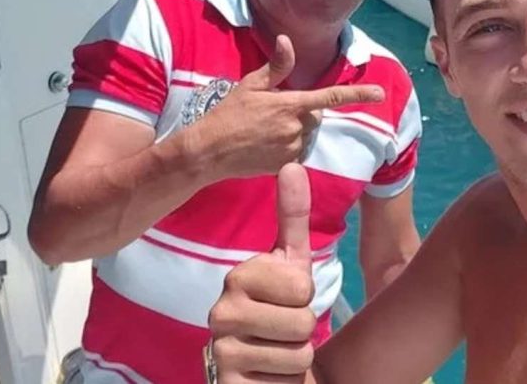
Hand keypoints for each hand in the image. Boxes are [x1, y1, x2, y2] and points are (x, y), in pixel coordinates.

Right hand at [187, 35, 384, 181]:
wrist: (209, 151)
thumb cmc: (228, 114)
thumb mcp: (250, 85)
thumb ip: (276, 66)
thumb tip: (288, 41)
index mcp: (290, 104)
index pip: (330, 96)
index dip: (358, 94)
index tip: (380, 93)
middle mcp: (295, 127)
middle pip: (315, 115)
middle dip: (302, 111)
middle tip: (272, 113)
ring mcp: (292, 148)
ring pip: (307, 134)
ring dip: (295, 130)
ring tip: (266, 130)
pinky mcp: (286, 166)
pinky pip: (298, 153)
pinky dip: (289, 147)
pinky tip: (267, 145)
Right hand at [208, 163, 316, 382]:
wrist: (267, 373)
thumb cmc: (281, 314)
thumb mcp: (292, 264)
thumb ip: (293, 217)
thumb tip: (292, 164)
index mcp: (238, 277)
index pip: (301, 284)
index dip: (306, 297)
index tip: (286, 301)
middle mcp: (220, 311)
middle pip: (303, 318)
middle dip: (305, 330)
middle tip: (283, 331)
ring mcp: (220, 349)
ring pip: (298, 350)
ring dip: (297, 357)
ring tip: (277, 352)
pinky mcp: (227, 382)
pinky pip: (287, 377)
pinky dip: (287, 380)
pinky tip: (267, 375)